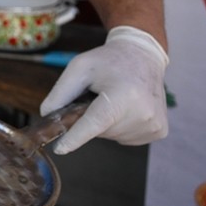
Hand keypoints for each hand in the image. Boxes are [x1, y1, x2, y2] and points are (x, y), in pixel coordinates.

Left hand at [39, 25, 168, 153]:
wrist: (143, 56)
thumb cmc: (108, 61)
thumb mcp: (79, 68)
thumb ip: (60, 92)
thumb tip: (47, 116)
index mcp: (124, 95)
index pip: (96, 122)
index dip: (76, 137)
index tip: (60, 149)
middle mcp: (143, 113)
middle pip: (100, 131)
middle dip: (90, 118)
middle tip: (96, 97)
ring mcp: (153, 125)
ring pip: (112, 136)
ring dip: (105, 123)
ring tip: (114, 98)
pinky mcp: (159, 131)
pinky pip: (126, 138)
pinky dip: (119, 126)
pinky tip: (125, 108)